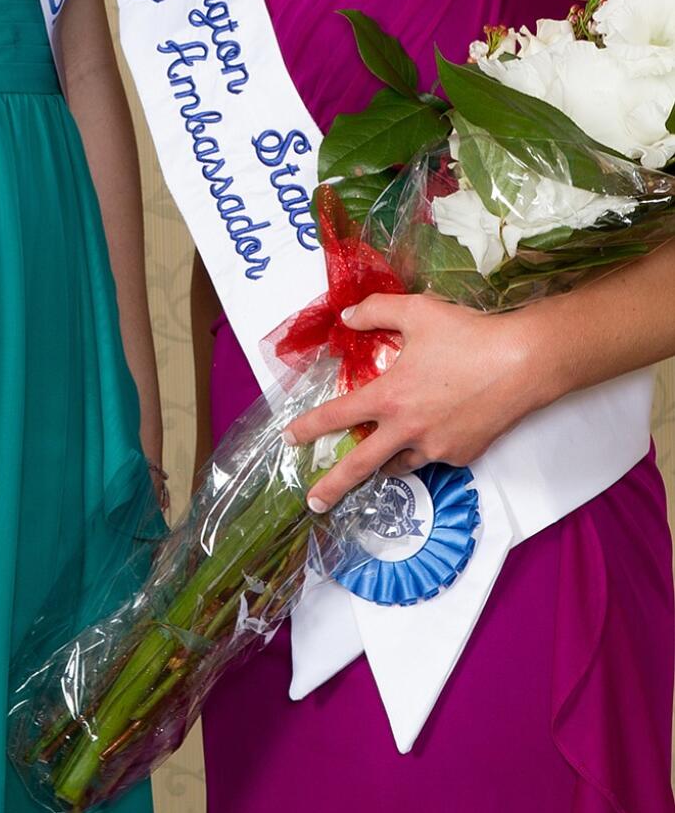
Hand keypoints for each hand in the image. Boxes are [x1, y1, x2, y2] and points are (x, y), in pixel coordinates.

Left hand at [285, 292, 537, 513]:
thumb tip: (347, 318)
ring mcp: (436, 448)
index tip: (289, 438)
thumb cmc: (467, 335)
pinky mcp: (461, 456)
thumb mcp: (416, 311)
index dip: (309, 427)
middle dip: (333, 486)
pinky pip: (432, 456)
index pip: (337, 416)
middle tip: (313, 502)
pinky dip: (424, 448)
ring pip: (400, 463)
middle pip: (360, 465)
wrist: (523, 364)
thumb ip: (375, 311)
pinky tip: (434, 428)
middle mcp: (407, 430)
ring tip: (379, 455)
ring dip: (385, 461)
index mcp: (389, 397)